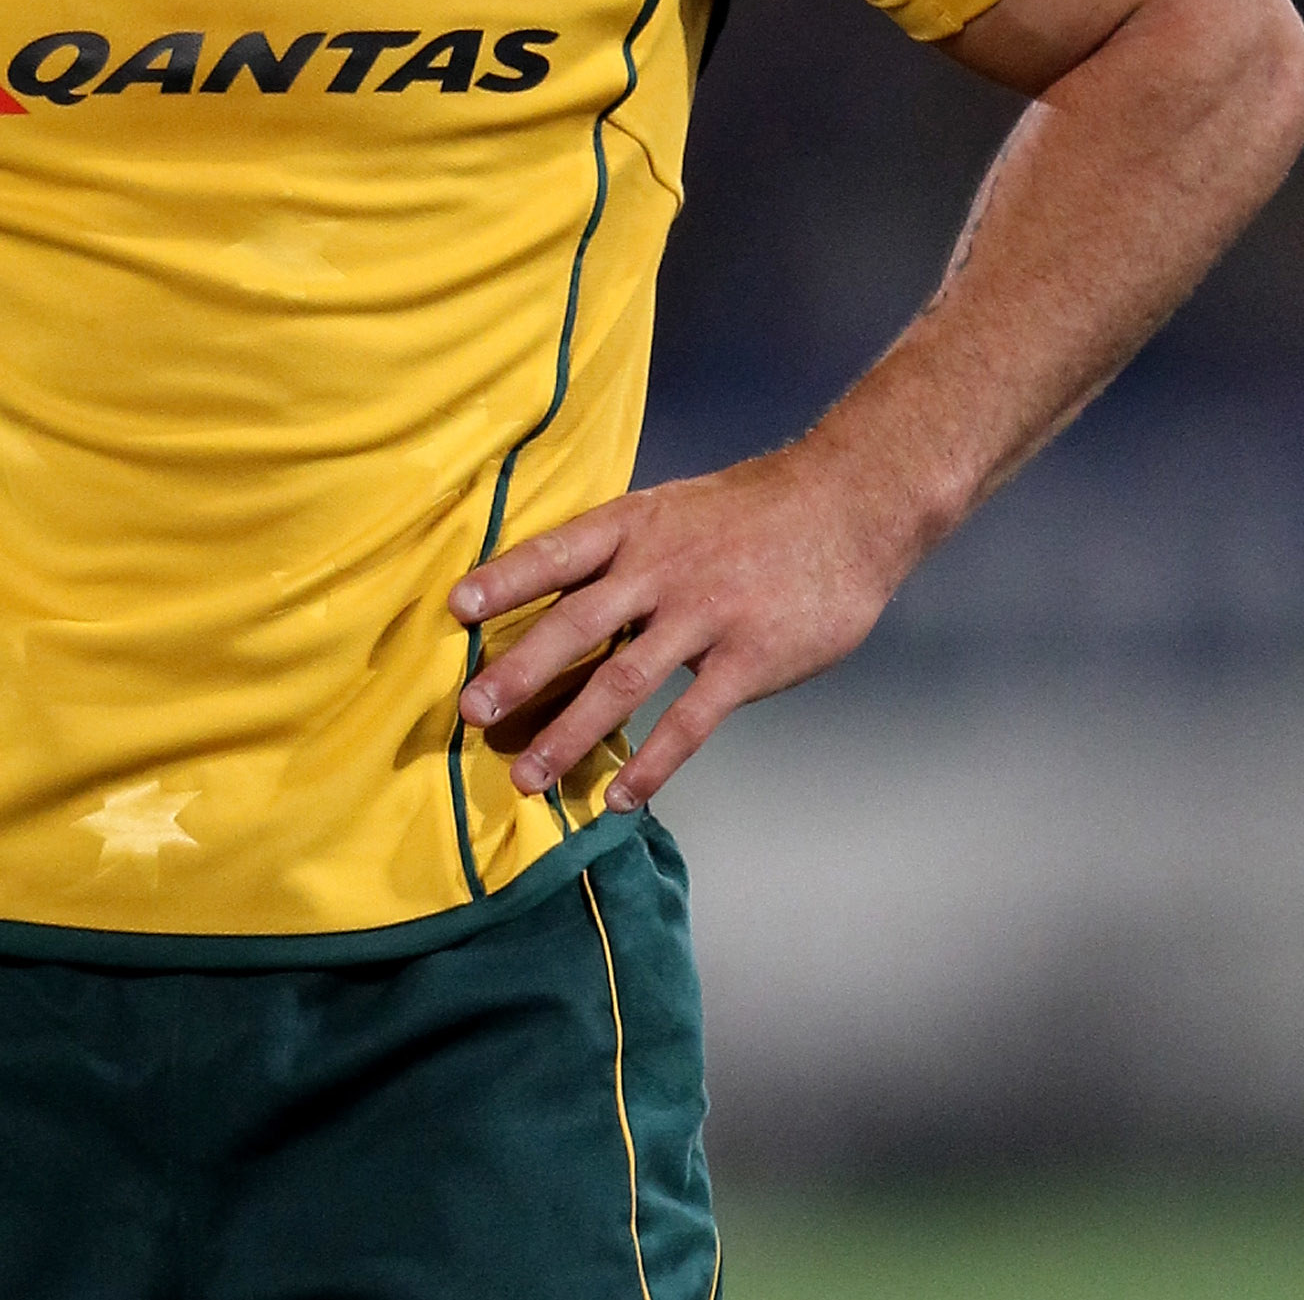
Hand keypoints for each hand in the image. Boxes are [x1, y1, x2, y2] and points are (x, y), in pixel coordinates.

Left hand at [449, 443, 902, 813]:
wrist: (849, 506)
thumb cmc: (755, 510)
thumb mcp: (677, 507)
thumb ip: (625, 551)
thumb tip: (562, 592)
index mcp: (636, 526)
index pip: (555, 552)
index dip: (504, 579)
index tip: (455, 609)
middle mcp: (660, 569)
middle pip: (574, 625)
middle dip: (518, 673)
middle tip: (471, 713)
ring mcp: (705, 615)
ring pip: (621, 683)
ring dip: (570, 734)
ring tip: (529, 778)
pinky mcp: (747, 661)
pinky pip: (688, 722)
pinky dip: (651, 765)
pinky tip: (619, 798)